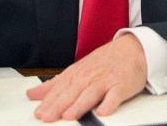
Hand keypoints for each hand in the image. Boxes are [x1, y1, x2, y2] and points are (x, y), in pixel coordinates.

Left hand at [27, 34, 146, 121]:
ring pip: (91, 93)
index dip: (49, 101)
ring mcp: (106, 81)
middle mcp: (89, 77)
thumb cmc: (104, 62)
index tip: (39, 113)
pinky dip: (109, 103)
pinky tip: (103, 111)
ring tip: (69, 115)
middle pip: (72, 92)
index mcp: (77, 74)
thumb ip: (54, 84)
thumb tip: (33, 94)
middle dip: (58, 105)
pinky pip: (115, 96)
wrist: (133, 49)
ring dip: (80, 105)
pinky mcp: (122, 85)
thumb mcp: (77, 70)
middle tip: (47, 117)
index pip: (60, 88)